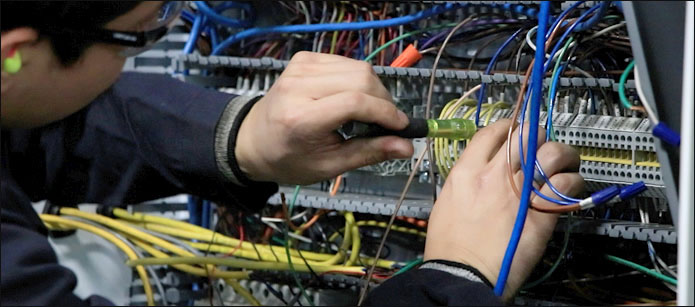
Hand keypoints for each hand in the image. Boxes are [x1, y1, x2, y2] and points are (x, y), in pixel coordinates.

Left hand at [235, 52, 413, 183]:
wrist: (253, 141)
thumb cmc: (290, 159)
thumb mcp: (329, 165)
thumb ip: (369, 152)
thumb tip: (407, 146)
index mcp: (301, 118)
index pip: (354, 102)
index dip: (384, 112)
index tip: (402, 126)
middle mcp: (298, 86)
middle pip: (360, 79)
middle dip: (383, 101)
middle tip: (386, 123)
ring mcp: (300, 68)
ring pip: (357, 67)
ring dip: (373, 90)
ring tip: (369, 113)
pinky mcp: (304, 59)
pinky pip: (346, 62)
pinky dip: (358, 80)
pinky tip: (351, 98)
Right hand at [423, 119, 583, 300]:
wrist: (462, 274)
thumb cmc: (450, 247)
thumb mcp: (447, 203)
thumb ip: (468, 183)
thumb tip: (482, 177)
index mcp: (467, 172)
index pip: (493, 132)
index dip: (510, 126)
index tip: (516, 131)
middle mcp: (494, 175)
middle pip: (527, 134)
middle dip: (539, 136)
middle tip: (543, 148)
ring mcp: (520, 191)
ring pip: (553, 152)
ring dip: (563, 155)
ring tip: (565, 164)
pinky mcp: (541, 212)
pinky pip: (566, 184)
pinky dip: (573, 182)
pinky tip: (571, 189)